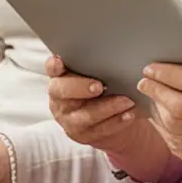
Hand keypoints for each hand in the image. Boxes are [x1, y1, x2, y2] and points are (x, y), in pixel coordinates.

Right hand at [44, 55, 169, 181]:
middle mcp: (59, 99)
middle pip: (61, 91)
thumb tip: (115, 47)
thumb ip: (97, 64)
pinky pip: (99, 130)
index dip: (53, 66)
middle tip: (100, 85)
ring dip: (107, 107)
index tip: (60, 61)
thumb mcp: (99, 75)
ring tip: (126, 101)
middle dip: (80, 87)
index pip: (52, 69)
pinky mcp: (81, 135)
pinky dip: (116, 122)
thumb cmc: (105, 88)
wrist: (112, 118)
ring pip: (85, 115)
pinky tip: (130, 114)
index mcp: (60, 79)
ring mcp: (68, 119)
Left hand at [138, 58, 181, 168]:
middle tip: (144, 82)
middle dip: (157, 93)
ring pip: (175, 128)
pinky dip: (165, 130)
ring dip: (157, 111)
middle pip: (181, 109)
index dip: (169, 75)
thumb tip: (173, 58)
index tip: (151, 68)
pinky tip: (162, 117)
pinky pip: (178, 145)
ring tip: (152, 97)